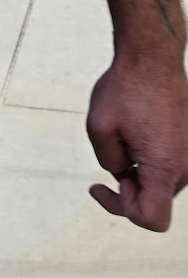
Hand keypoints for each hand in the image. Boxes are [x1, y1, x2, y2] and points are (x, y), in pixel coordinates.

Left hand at [86, 52, 187, 230]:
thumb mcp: (99, 127)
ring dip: (139, 170)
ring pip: (159, 184)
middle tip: (112, 151)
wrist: (153, 58)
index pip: (153, 220)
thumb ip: (108, 162)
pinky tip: (137, 132)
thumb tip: (123, 175)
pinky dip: (150, 158)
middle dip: (128, 187)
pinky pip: (167, 166)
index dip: (123, 209)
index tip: (104, 185)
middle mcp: (186, 168)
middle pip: (154, 202)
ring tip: (125, 135)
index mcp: (164, 167)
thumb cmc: (125, 88)